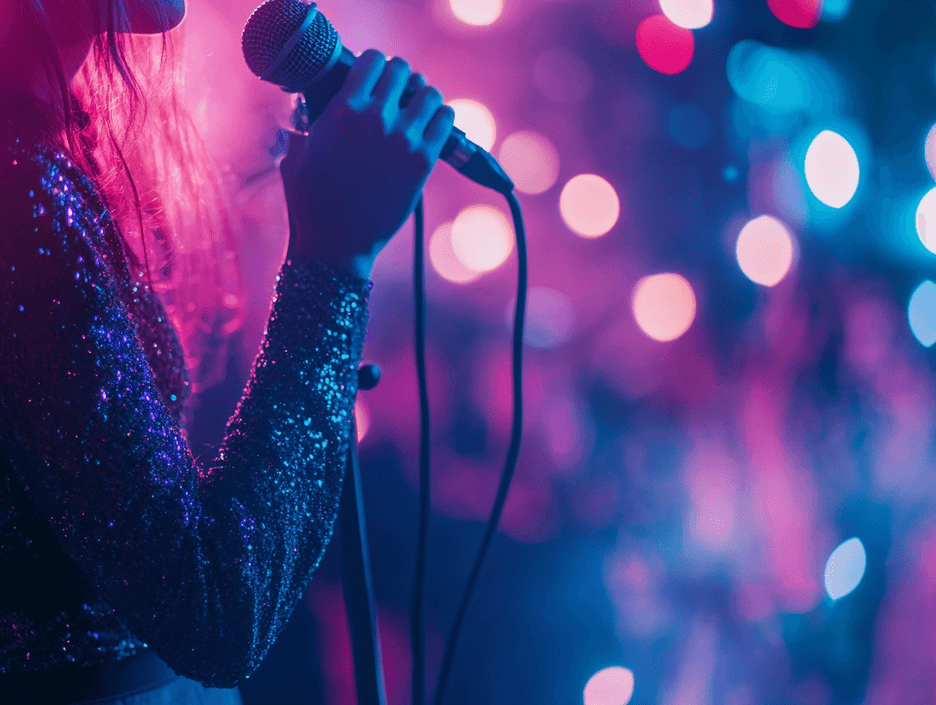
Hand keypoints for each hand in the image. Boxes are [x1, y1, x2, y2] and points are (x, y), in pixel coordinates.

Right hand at [280, 49, 455, 278]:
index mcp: (343, 109)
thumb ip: (308, 124)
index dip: (374, 65)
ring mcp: (403, 139)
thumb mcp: (297, 153)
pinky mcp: (423, 161)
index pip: (371, 61)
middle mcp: (376, 118)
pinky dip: (441, 117)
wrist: (337, 241)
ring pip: (428, 93)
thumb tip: (309, 106)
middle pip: (401, 70)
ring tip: (417, 108)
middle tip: (398, 92)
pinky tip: (433, 124)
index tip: (375, 75)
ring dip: (423, 96)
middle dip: (399, 78)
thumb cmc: (311, 201)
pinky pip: (445, 121)